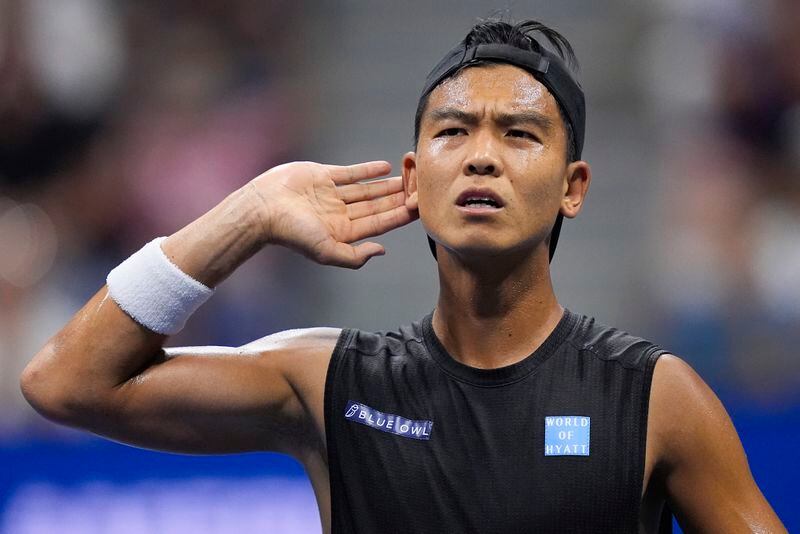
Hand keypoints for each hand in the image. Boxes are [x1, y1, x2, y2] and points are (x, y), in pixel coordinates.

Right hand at [249, 160, 417, 268]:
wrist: (262, 209)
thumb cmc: (292, 233)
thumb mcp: (325, 251)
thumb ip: (354, 257)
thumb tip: (381, 252)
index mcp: (344, 232)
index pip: (380, 223)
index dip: (400, 215)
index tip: (421, 207)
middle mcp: (340, 214)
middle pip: (377, 205)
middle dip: (399, 198)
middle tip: (421, 189)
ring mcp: (332, 194)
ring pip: (367, 189)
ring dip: (387, 184)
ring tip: (409, 177)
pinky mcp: (322, 176)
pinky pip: (350, 173)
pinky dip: (367, 170)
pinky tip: (385, 167)